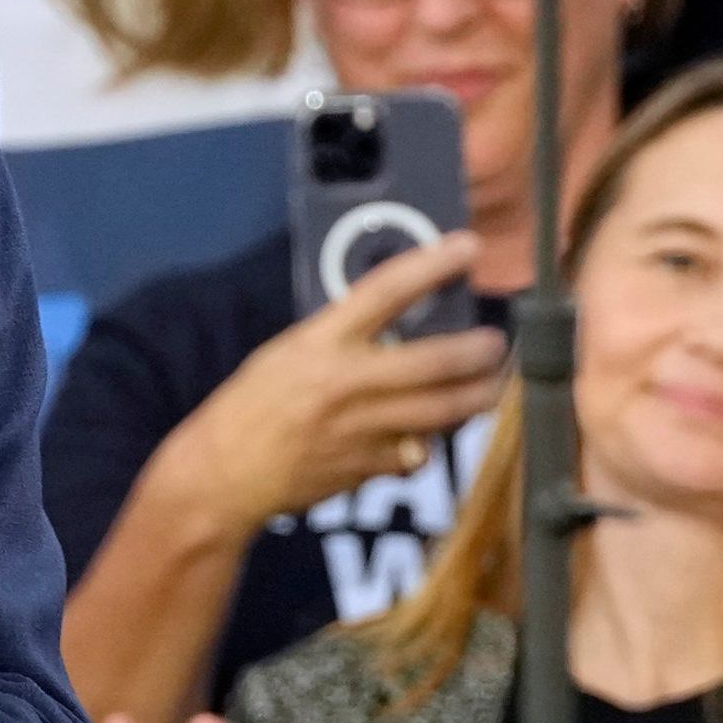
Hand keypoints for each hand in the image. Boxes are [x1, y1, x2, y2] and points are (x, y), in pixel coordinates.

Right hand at [163, 232, 504, 535]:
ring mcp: (361, 430)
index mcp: (320, 343)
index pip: (384, 291)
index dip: (431, 266)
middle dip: (477, 352)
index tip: (468, 247)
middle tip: (498, 343)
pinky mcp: (368, 469)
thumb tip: (395, 326)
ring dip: (476, 398)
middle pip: (433, 362)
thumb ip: (341, 340)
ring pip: (440, 412)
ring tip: (492, 386)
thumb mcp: (288, 353)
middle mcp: (346, 383)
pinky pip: (417, 454)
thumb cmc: (252, 405)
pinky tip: (431, 435)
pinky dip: (429, 444)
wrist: (224, 476)